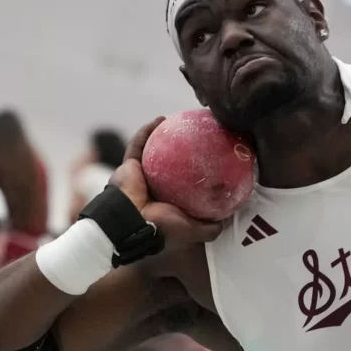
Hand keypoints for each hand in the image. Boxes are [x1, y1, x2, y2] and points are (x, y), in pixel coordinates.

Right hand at [109, 117, 223, 250]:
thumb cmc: (160, 227)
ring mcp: (139, 176)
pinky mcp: (127, 166)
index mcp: (165, 202)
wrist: (131, 224)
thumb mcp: (190, 230)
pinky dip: (147, 131)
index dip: (192, 172)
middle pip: (166, 164)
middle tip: (193, 135)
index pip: (181, 183)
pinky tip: (160, 119)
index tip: (207, 158)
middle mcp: (152, 187)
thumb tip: (224, 221)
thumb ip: (207, 228)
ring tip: (177, 121)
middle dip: (177, 150)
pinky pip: (137, 144)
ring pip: (151, 151)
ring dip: (161, 135)